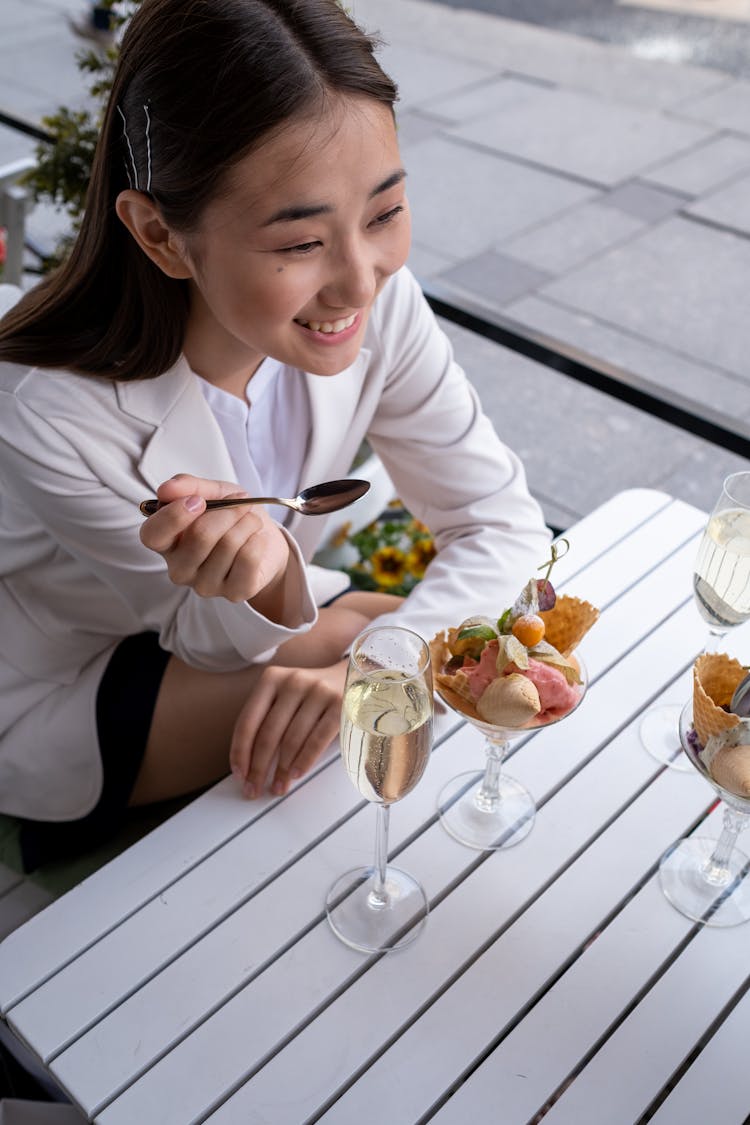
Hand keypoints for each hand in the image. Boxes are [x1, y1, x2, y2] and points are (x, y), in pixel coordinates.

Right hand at [139, 474, 289, 605]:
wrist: (266, 541)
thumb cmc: (231, 517)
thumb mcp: (211, 492)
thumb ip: (188, 486)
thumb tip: (166, 489)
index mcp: (166, 542)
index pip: (152, 535)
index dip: (174, 516)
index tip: (199, 501)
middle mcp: (179, 568)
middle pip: (200, 535)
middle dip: (228, 511)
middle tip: (241, 504)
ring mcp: (204, 585)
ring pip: (228, 544)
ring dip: (247, 523)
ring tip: (251, 521)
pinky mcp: (234, 593)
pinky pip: (248, 559)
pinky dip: (258, 540)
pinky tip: (256, 540)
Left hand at [230, 660, 346, 797]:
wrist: (352, 678)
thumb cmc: (312, 696)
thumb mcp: (285, 697)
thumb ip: (267, 720)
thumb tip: (249, 764)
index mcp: (272, 678)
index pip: (248, 721)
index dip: (240, 752)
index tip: (239, 774)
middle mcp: (294, 681)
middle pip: (268, 734)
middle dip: (259, 768)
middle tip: (254, 789)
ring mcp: (319, 691)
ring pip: (292, 740)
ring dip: (282, 770)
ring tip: (278, 787)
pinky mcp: (340, 704)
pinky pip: (317, 740)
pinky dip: (305, 761)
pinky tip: (297, 774)